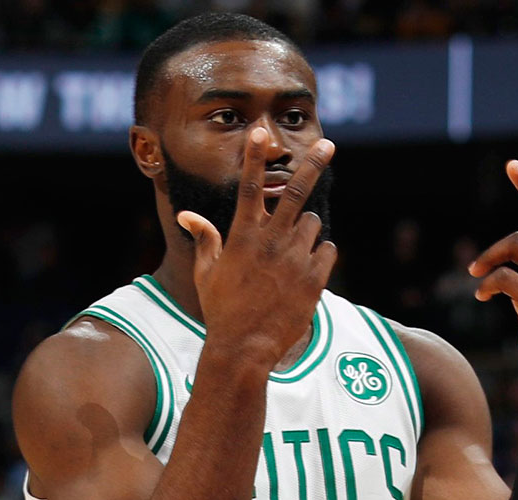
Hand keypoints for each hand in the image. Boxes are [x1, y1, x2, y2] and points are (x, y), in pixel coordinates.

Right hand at [177, 128, 337, 368]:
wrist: (246, 348)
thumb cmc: (222, 309)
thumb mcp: (207, 272)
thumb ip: (205, 238)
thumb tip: (189, 216)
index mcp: (243, 237)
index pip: (249, 187)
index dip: (253, 158)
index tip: (260, 133)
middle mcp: (272, 242)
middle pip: (294, 192)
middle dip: (312, 164)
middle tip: (328, 145)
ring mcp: (296, 259)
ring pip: (313, 224)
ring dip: (306, 230)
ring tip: (291, 255)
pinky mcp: (315, 278)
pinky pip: (328, 250)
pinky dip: (320, 254)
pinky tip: (304, 271)